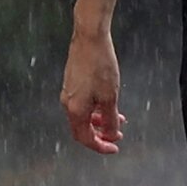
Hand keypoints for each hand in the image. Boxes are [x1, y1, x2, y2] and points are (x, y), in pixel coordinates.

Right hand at [60, 29, 126, 154]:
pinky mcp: (72, 82)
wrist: (89, 38)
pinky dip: (96, 108)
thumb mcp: (110, 96)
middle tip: (118, 134)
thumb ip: (110, 119)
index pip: (85, 138)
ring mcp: (68, 92)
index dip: (100, 146)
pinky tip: (108, 103)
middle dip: (101, 134)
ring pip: (84, 115)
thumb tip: (111, 135)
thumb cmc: (100, 65)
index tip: (114, 148)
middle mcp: (68, 103)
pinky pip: (83, 103)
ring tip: (118, 118)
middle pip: (83, 128)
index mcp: (75, 110)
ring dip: (100, 120)